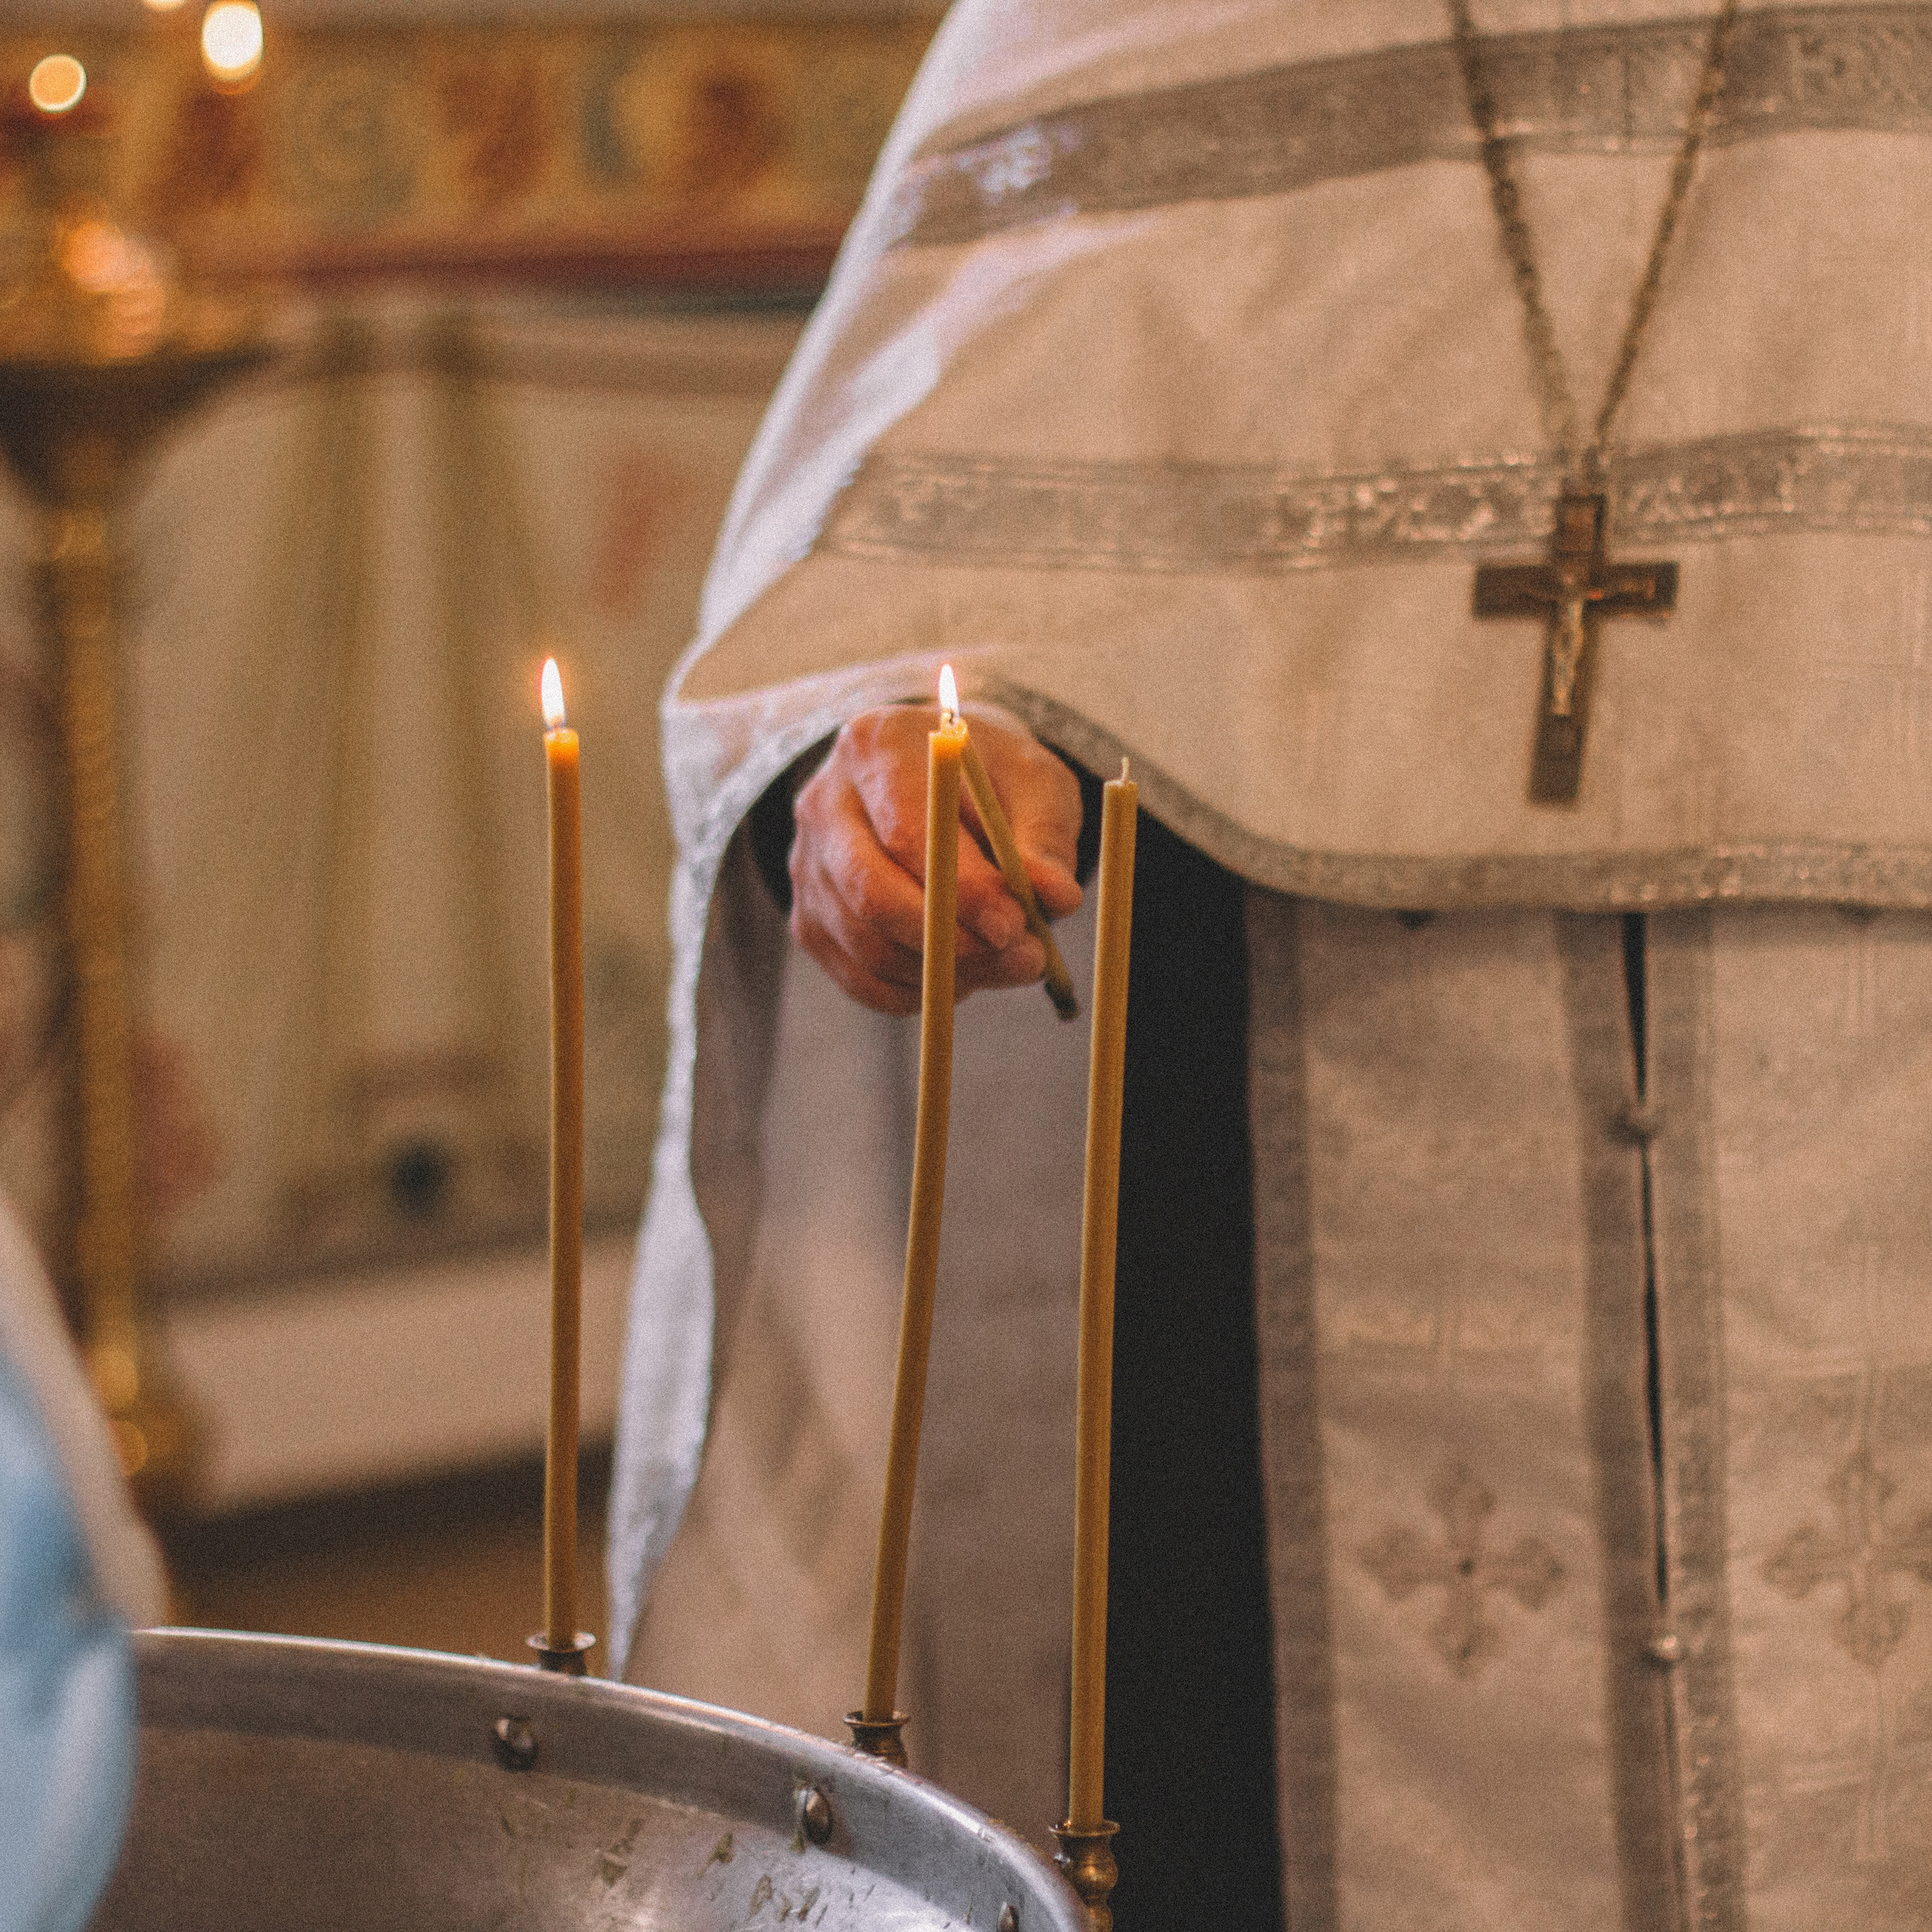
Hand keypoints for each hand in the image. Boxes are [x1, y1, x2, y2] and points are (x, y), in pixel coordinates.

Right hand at [790, 704, 1083, 1013]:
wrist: (940, 779)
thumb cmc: (989, 777)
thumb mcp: (1034, 782)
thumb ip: (1045, 836)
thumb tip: (1055, 898)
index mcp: (875, 747)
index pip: (906, 832)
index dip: (961, 889)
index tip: (1015, 925)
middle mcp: (825, 804)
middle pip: (871, 895)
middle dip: (951, 941)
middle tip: (1022, 959)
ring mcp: (808, 865)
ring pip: (866, 944)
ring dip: (943, 973)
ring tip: (1007, 965)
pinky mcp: (811, 917)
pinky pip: (859, 978)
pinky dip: (917, 993)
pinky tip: (965, 975)